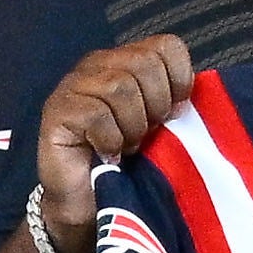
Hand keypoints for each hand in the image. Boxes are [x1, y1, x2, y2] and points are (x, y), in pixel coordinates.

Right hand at [27, 35, 200, 252]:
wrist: (90, 206)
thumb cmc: (130, 166)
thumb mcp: (161, 127)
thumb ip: (174, 101)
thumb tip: (195, 93)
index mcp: (127, 61)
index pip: (166, 46)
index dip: (179, 80)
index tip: (174, 114)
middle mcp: (98, 65)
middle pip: (144, 63)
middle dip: (156, 106)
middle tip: (147, 135)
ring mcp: (74, 85)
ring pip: (120, 88)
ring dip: (132, 126)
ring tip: (127, 146)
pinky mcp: (57, 111)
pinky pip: (97, 114)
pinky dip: (110, 140)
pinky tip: (107, 153)